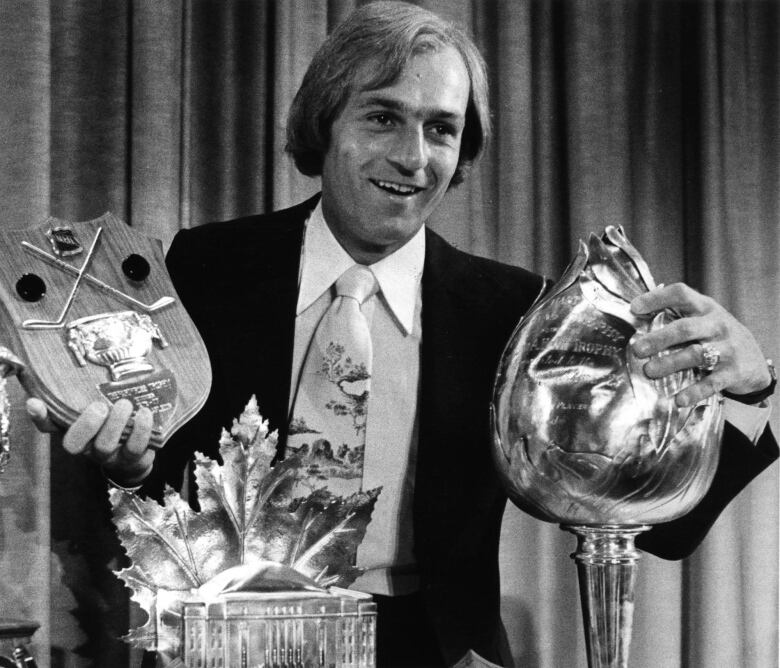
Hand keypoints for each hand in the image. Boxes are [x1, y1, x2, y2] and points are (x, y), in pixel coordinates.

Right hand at [25, 397, 154, 486]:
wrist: (136, 458)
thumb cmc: (114, 428)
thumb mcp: (101, 414)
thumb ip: (90, 399)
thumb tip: (81, 366)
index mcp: (75, 433)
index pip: (49, 427)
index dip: (40, 417)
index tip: (34, 402)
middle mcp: (87, 448)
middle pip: (75, 443)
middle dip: (86, 423)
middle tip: (100, 406)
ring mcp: (109, 456)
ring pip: (106, 445)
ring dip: (115, 424)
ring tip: (125, 404)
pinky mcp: (132, 459)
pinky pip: (135, 447)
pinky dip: (141, 429)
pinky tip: (145, 413)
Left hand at [630, 283, 770, 406]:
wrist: (755, 361)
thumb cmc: (715, 336)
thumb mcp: (702, 319)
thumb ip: (676, 316)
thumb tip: (632, 319)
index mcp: (705, 308)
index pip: (681, 294)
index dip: (656, 298)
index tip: (633, 308)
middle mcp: (717, 325)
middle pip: (685, 328)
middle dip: (659, 338)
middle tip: (638, 349)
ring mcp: (727, 348)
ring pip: (696, 354)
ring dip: (670, 363)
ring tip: (649, 371)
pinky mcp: (733, 372)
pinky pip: (712, 383)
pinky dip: (695, 391)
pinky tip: (679, 399)